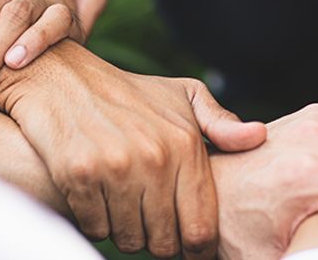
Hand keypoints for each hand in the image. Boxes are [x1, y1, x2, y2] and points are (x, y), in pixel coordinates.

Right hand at [0, 40, 266, 258]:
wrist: (59, 75)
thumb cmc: (127, 92)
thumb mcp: (182, 95)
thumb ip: (220, 122)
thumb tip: (258, 137)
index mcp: (186, 144)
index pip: (202, 227)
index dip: (196, 247)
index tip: (186, 245)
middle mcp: (155, 158)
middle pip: (165, 242)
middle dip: (158, 241)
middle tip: (148, 222)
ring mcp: (116, 167)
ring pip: (128, 239)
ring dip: (125, 231)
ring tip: (122, 204)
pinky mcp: (79, 174)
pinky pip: (95, 227)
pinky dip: (95, 220)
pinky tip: (95, 195)